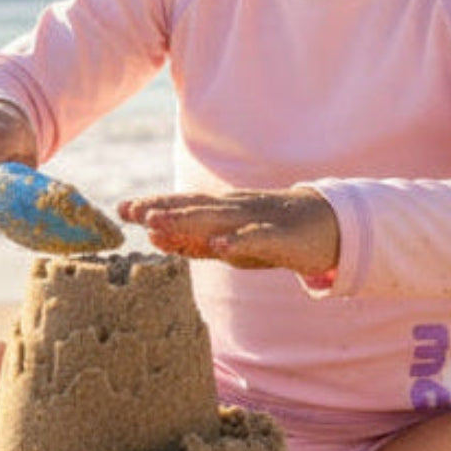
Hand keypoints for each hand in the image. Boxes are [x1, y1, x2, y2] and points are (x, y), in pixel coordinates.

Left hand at [118, 187, 339, 276]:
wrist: (329, 226)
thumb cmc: (273, 234)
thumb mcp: (227, 241)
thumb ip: (193, 240)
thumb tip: (153, 236)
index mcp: (223, 210)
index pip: (183, 205)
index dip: (154, 204)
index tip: (121, 208)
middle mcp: (236, 209)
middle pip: (194, 207)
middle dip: (161, 208)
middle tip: (129, 210)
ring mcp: (258, 219)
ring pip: (219, 218)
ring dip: (187, 219)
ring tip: (157, 221)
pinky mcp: (281, 236)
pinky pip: (257, 238)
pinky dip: (237, 240)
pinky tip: (218, 246)